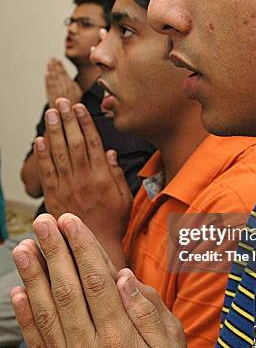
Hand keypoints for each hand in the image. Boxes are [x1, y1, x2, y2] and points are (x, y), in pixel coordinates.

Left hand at [10, 214, 188, 347]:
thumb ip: (150, 313)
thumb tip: (127, 279)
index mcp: (120, 339)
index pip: (97, 281)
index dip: (82, 248)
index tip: (72, 223)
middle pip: (67, 289)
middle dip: (54, 251)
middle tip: (44, 222)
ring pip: (46, 311)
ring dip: (33, 275)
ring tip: (24, 247)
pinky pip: (36, 341)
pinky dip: (25, 315)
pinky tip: (18, 291)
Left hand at [35, 98, 131, 268]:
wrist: (93, 245)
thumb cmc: (112, 222)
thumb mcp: (124, 197)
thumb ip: (116, 173)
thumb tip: (109, 152)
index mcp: (103, 177)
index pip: (92, 143)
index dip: (85, 123)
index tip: (80, 108)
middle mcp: (84, 179)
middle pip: (74, 143)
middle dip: (67, 120)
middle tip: (62, 102)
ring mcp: (67, 187)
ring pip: (59, 153)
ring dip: (54, 130)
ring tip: (51, 113)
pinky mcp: (53, 196)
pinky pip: (47, 171)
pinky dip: (42, 154)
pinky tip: (40, 139)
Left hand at [45, 59, 81, 107]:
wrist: (69, 117)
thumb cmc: (73, 105)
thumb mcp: (76, 91)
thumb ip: (70, 82)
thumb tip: (63, 71)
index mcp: (72, 86)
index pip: (64, 74)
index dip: (60, 66)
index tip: (57, 60)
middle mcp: (65, 89)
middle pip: (58, 75)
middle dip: (54, 66)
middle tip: (52, 59)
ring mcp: (58, 94)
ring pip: (53, 80)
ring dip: (50, 71)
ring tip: (49, 64)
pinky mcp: (52, 98)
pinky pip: (49, 87)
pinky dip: (47, 81)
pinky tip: (46, 75)